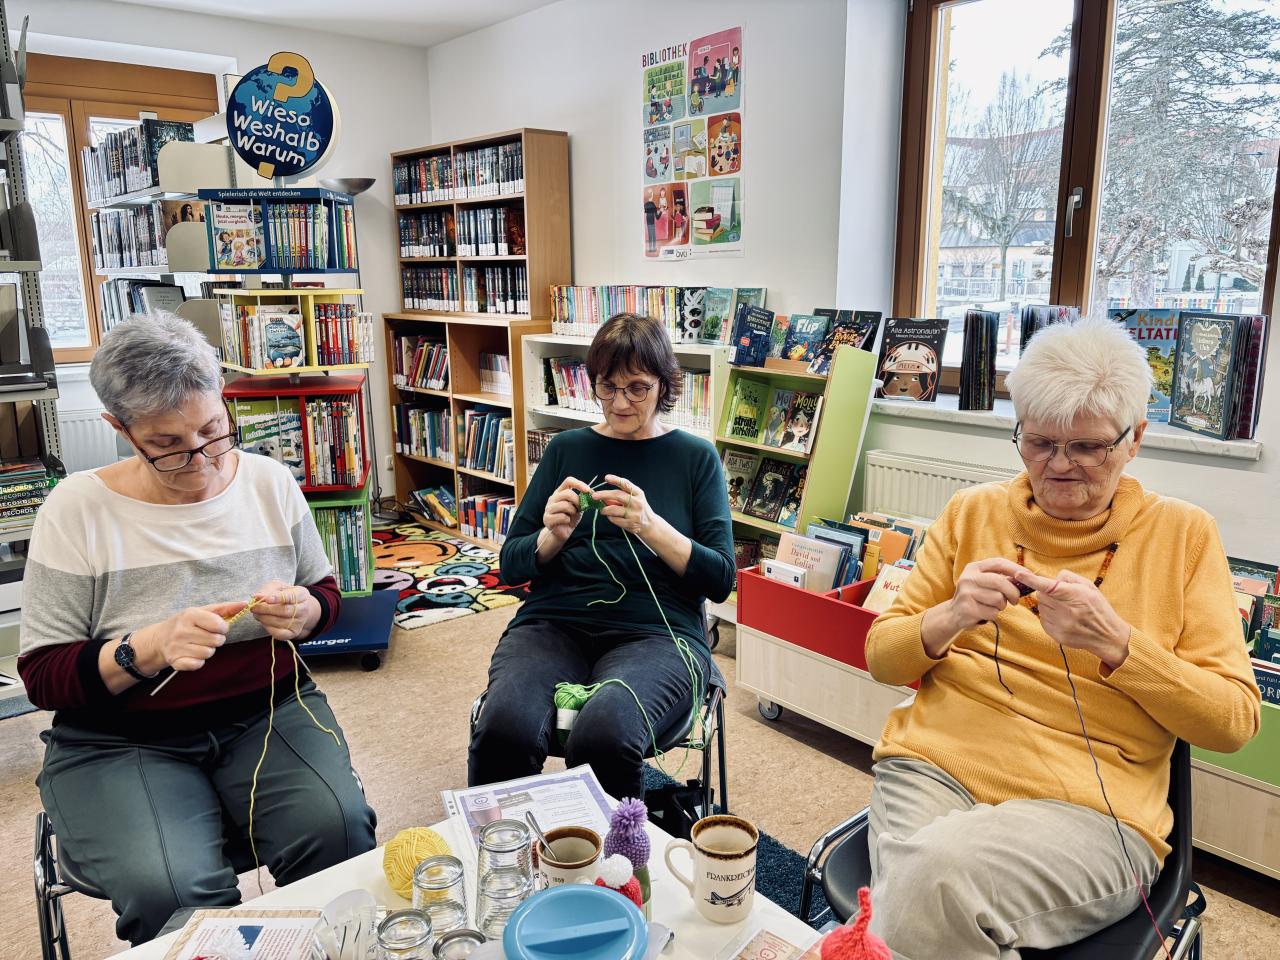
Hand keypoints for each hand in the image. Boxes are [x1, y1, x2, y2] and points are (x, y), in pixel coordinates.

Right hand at [133, 601, 246, 673]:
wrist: (160, 638)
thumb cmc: (187, 623)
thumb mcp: (203, 611)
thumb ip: (225, 608)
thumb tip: (244, 604)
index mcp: (189, 615)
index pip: (218, 625)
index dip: (223, 628)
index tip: (219, 627)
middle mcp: (181, 631)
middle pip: (216, 640)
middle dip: (216, 639)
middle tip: (207, 637)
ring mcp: (177, 647)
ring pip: (208, 653)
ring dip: (208, 650)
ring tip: (199, 644)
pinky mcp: (175, 661)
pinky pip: (198, 664)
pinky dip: (199, 661)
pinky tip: (192, 654)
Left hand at [252, 580, 320, 640]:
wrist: (295, 608)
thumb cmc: (283, 595)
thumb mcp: (277, 587)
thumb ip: (267, 590)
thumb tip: (256, 597)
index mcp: (302, 594)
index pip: (291, 596)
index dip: (278, 598)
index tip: (266, 599)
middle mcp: (304, 609)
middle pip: (285, 611)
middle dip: (266, 609)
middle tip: (253, 607)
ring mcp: (300, 622)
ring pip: (280, 622)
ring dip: (264, 618)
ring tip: (257, 614)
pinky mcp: (293, 633)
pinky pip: (279, 633)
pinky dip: (268, 628)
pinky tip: (263, 622)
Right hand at [543, 475, 592, 543]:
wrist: (562, 532)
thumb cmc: (570, 518)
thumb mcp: (578, 507)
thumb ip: (583, 500)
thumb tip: (592, 493)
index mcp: (560, 492)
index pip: (568, 481)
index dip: (579, 484)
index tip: (587, 490)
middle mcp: (553, 498)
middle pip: (567, 493)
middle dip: (577, 501)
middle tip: (580, 508)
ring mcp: (548, 508)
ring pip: (565, 505)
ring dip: (572, 511)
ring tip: (571, 515)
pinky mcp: (547, 518)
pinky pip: (562, 517)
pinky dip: (567, 520)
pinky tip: (566, 522)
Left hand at [593, 475, 655, 536]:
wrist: (649, 524)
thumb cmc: (638, 508)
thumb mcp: (634, 498)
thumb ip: (621, 495)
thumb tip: (603, 495)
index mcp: (638, 493)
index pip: (626, 484)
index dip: (616, 480)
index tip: (606, 478)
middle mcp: (637, 502)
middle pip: (617, 495)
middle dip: (604, 495)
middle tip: (594, 496)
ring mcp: (634, 514)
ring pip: (613, 509)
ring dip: (604, 509)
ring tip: (603, 510)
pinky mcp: (630, 523)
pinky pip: (614, 519)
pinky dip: (610, 517)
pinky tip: (611, 517)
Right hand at [943, 557, 1028, 632]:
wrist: (954, 613)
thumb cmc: (976, 596)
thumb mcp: (984, 582)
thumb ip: (1001, 578)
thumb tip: (1026, 577)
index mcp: (974, 567)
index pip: (999, 563)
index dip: (1016, 569)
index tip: (1029, 575)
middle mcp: (968, 578)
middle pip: (1000, 581)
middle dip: (1013, 592)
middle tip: (1015, 600)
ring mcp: (966, 593)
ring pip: (998, 598)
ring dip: (1001, 606)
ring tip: (993, 606)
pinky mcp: (967, 608)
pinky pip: (992, 612)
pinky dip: (994, 615)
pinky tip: (986, 613)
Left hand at [1014, 569, 1131, 670]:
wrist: (1106, 635)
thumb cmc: (1098, 608)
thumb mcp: (1089, 587)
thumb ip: (1069, 578)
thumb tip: (1053, 578)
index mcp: (1074, 595)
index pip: (1048, 586)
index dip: (1031, 579)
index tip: (1018, 574)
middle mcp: (1066, 610)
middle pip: (1041, 595)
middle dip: (1047, 593)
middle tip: (1062, 597)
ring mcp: (1060, 624)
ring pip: (1041, 607)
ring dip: (1049, 606)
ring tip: (1067, 610)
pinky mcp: (1056, 634)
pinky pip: (1043, 620)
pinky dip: (1050, 617)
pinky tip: (1064, 619)